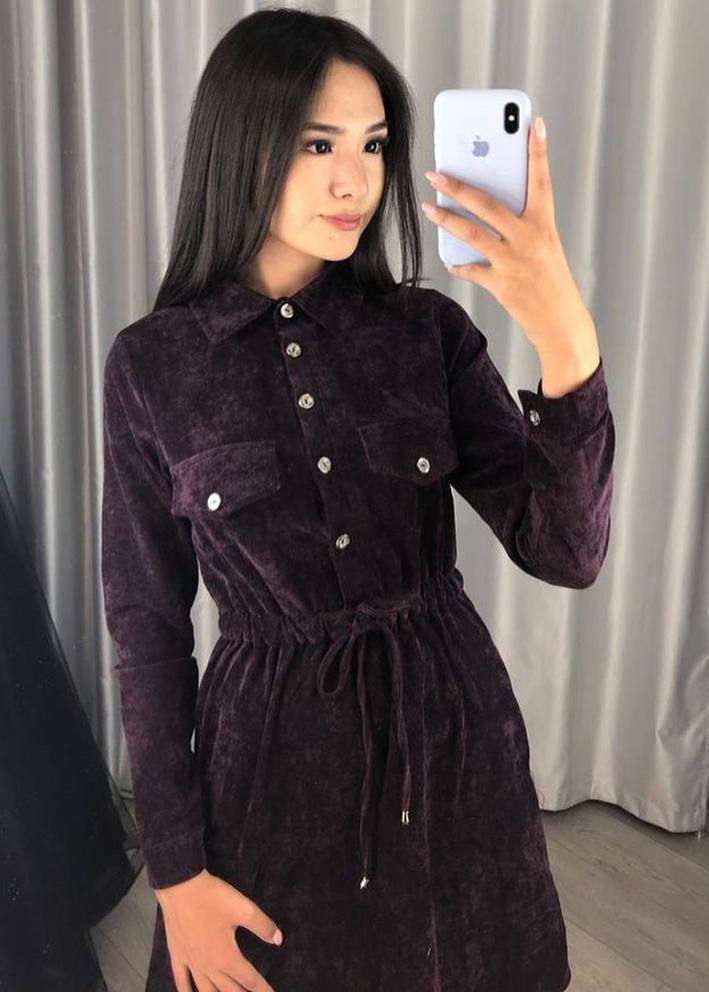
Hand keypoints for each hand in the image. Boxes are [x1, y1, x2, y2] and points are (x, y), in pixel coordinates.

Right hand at [155, 869, 282, 991]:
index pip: (249, 979)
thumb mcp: (243, 908)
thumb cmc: (213, 898)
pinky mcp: (177, 954)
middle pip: (229, 990)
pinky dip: (186, 991)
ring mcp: (190, 962)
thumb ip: (262, 926)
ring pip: (206, 990)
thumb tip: (278, 940)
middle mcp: (208, 965)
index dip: (262, 989)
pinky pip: (181, 980)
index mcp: (226, 957)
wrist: (180, 886)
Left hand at [421, 116, 595, 356]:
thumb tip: (489, 208)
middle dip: (459, 186)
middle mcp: (530, 240)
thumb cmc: (551, 283)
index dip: (538, 152)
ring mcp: (514, 262)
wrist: (561, 325)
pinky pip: (471, 270)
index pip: (541, 181)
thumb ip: (523, 226)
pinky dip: (459, 264)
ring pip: (472, 233)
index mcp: (545, 226)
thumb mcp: (545, 248)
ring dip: (446, 219)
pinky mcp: (501, 285)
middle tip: (436, 172)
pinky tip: (450, 260)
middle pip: (489, 205)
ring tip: (428, 207)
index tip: (533, 124)